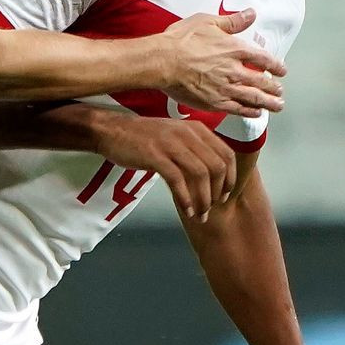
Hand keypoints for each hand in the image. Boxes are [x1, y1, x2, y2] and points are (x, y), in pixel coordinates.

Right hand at [93, 115, 238, 219]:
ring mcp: (171, 144)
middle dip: (218, 192)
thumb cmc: (144, 137)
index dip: (230, 178)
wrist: (113, 130)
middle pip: (217, 166)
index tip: (226, 195)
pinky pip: (177, 180)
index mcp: (197, 129)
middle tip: (211, 208)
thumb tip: (213, 173)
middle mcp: (188, 134)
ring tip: (200, 215)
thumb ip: (194, 149)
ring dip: (203, 199)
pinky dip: (185, 198)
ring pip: (200, 174)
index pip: (227, 154)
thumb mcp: (176, 136)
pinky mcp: (155, 155)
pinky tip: (186, 210)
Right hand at [156, 8, 284, 117]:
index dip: (275, 65)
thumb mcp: (208, 22)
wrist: (163, 61)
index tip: (281, 70)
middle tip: (280, 91)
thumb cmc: (181, 40)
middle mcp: (235, 71)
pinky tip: (256, 113)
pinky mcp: (214, 102)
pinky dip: (250, 111)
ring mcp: (226, 88)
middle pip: (262, 82)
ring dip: (269, 102)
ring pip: (254, 98)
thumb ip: (232, 21)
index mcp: (235, 49)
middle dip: (274, 88)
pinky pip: (238, 109)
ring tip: (277, 106)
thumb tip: (251, 14)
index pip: (263, 59)